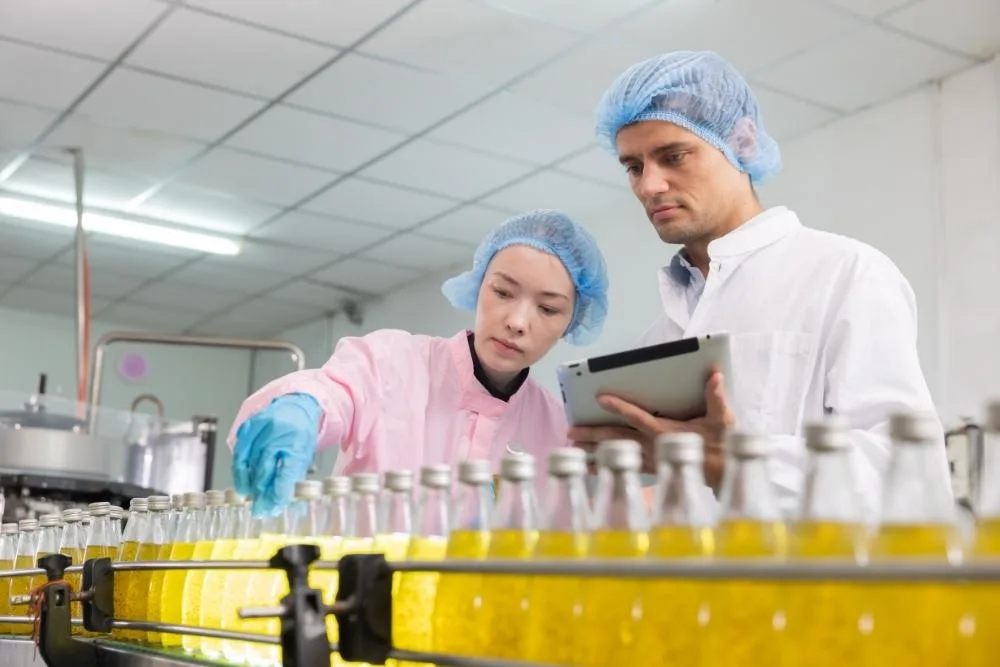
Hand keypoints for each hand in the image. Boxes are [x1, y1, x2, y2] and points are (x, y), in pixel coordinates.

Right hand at [232, 393, 321, 516]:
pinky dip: (239, 471)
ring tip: (250, 498)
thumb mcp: (304, 455)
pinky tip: (242, 482)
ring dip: (248, 484)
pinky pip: (239, 453)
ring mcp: (261, 429)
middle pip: (265, 469)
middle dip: (261, 493)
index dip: (279, 492)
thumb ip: (294, 479)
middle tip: (260, 509)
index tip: (273, 507)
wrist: (294, 406)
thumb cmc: (300, 433)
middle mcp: (278, 433)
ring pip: (249, 463)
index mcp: (297, 441)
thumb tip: (290, 506)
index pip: (287, 472)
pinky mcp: (248, 426)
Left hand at [569, 371, 734, 487]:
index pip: (638, 416)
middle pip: (617, 438)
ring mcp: (649, 458)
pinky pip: (622, 466)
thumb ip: (716, 396)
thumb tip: (715, 375)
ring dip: (593, 449)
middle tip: (571, 430)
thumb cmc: (720, 442)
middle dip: (593, 434)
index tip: (600, 397)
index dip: (620, 406)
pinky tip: (586, 467)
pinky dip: (603, 466)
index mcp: (666, 432)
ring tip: (571, 444)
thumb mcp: (722, 418)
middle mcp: (652, 446)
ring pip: (615, 452)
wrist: (722, 470)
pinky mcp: (649, 467)